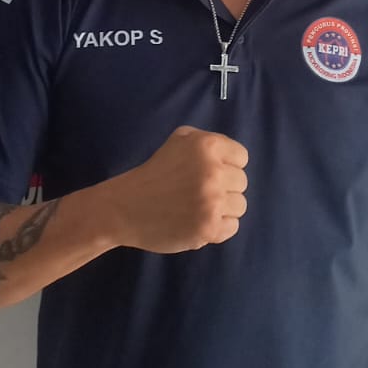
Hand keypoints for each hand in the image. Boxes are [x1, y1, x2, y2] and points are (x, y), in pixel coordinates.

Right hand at [109, 127, 248, 253]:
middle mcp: (213, 172)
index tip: (207, 173)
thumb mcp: (178, 140)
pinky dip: (218, 227)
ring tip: (198, 208)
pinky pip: (232, 227)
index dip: (226, 165)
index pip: (242, 157)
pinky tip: (198, 222)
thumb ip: (207, 142)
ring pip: (240, 206)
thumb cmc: (154, 173)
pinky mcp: (208, 228)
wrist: (125, 208)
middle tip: (198, 192)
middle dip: (224, 187)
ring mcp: (212, 202)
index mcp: (207, 146)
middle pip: (241, 182)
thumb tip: (231, 157)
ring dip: (223, 209)